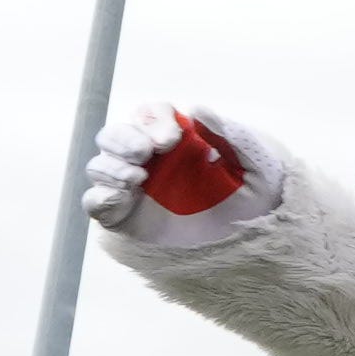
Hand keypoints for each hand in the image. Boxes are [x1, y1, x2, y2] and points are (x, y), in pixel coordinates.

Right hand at [87, 107, 285, 256]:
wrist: (254, 246)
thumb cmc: (258, 199)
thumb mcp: (256, 165)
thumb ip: (231, 135)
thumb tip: (198, 109)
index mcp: (177, 140)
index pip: (150, 114)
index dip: (154, 119)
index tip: (172, 138)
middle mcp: (150, 160)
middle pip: (115, 135)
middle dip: (125, 138)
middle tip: (148, 153)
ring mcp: (134, 189)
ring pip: (101, 165)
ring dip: (112, 166)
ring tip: (138, 177)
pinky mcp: (124, 218)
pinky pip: (96, 203)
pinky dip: (100, 197)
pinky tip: (120, 197)